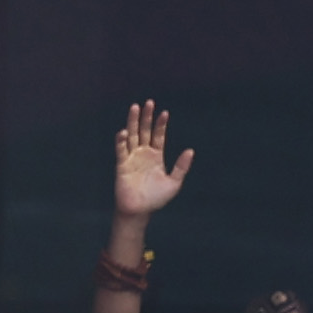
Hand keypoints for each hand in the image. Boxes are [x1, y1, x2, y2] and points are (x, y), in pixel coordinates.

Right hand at [113, 102, 193, 219]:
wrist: (140, 210)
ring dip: (132, 122)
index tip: (165, 112)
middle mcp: (143, 153)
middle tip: (149, 102)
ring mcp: (132, 157)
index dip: (161, 124)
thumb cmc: (156, 198)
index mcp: (156, 156)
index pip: (158, 136)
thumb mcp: (174, 182)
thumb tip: (190, 151)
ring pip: (132, 135)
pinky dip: (121, 141)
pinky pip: (121, 150)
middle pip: (144, 130)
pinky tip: (123, 132)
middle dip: (146, 117)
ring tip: (135, 107)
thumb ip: (181, 167)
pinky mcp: (122, 165)